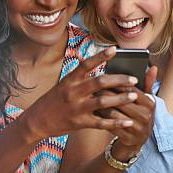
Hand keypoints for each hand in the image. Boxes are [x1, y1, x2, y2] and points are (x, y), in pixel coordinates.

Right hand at [23, 47, 141, 140]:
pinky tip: (128, 122)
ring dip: (120, 99)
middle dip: (119, 80)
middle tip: (134, 79)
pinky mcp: (80, 123)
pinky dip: (116, 123)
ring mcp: (77, 108)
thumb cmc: (54, 100)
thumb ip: (79, 75)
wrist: (37, 120)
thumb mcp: (63, 84)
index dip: (101, 56)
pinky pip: (102, 123)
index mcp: (70, 80)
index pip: (86, 64)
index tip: (115, 49)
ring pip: (103, 102)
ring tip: (135, 96)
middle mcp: (74, 92)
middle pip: (100, 82)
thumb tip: (94, 60)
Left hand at [96, 66, 157, 157]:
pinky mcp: (128, 138)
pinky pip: (110, 126)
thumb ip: (148, 83)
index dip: (117, 83)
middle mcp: (146, 116)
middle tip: (93, 87)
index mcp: (150, 103)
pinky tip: (92, 112)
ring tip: (91, 99)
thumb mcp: (145, 100)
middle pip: (121, 101)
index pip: (132, 89)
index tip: (104, 77)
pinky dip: (100, 118)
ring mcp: (138, 129)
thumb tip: (153, 67)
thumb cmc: (140, 114)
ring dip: (100, 106)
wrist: (138, 140)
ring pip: (113, 113)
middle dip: (106, 93)